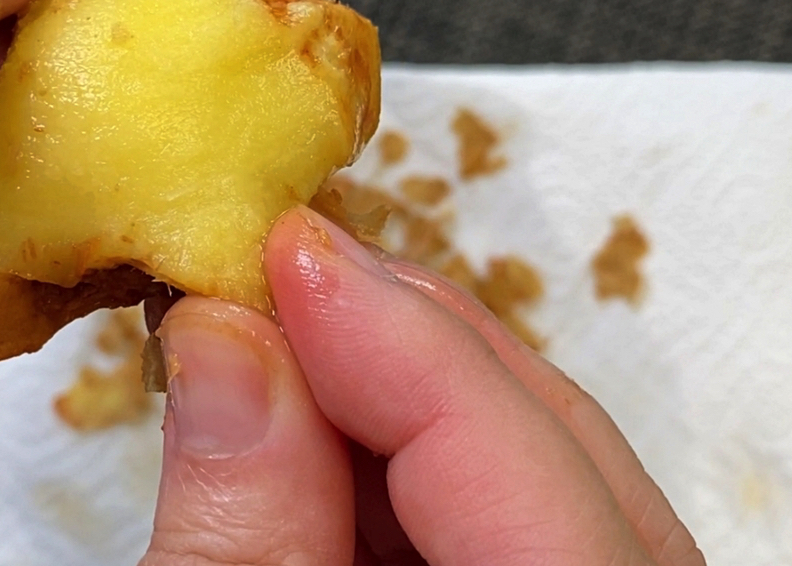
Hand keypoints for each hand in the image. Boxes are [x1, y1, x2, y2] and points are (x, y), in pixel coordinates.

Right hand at [143, 207, 705, 565]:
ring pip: (541, 482)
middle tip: (281, 280)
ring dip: (400, 406)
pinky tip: (316, 447)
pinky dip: (409, 476)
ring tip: (277, 356)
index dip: (409, 344)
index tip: (285, 254)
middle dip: (412, 350)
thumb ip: (243, 543)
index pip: (538, 465)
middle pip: (563, 452)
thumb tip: (228, 342)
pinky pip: (513, 527)